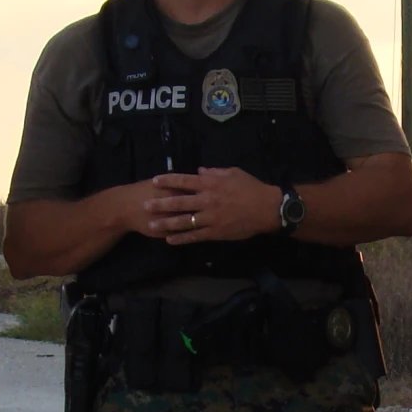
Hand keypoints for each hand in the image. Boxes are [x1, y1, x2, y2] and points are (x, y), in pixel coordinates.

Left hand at [143, 168, 281, 243]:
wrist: (267, 209)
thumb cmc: (252, 188)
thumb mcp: (233, 173)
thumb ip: (214, 172)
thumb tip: (199, 170)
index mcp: (210, 184)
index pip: (184, 180)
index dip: (168, 181)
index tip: (155, 181)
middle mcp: (207, 200)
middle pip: (178, 201)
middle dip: (160, 204)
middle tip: (144, 205)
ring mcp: (210, 218)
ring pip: (183, 221)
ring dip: (166, 223)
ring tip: (151, 225)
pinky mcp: (215, 232)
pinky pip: (195, 236)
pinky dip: (182, 239)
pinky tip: (170, 240)